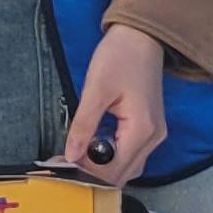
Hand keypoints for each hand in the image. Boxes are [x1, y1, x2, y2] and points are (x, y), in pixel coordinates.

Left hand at [64, 24, 166, 186]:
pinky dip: (108, 156)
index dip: (85, 174)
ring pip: (126, 166)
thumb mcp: (95, 90)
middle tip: (60, 164)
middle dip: (91, 174)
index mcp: (142, 130)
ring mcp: (153, 134)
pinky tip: (89, 148)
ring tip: (71, 158)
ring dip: (100, 168)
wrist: (141, 38)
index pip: (113, 169)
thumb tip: (71, 156)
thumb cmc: (120, 57)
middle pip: (122, 174)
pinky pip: (128, 153)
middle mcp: (153, 138)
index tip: (59, 168)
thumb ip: (83, 126)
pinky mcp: (147, 128)